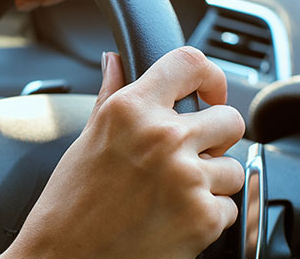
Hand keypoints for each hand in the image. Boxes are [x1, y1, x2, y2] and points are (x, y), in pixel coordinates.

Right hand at [1, 47, 244, 258]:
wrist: (66, 257)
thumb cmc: (70, 201)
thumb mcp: (88, 137)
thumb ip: (111, 93)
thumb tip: (114, 61)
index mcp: (131, 110)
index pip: (189, 63)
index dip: (209, 76)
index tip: (209, 93)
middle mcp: (163, 137)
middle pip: (229, 118)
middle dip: (216, 137)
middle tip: (190, 154)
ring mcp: (187, 178)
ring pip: (234, 167)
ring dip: (212, 180)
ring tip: (174, 192)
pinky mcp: (203, 217)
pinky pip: (230, 205)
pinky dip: (209, 213)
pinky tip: (174, 217)